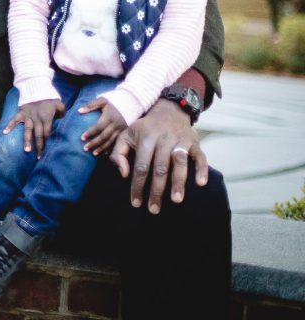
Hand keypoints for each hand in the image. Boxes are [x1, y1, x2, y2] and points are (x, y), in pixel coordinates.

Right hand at [3, 99, 63, 157]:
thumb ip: (62, 113)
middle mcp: (37, 119)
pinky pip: (14, 120)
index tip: (47, 151)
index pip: (47, 132)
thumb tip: (63, 121)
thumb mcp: (59, 104)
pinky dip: (9, 125)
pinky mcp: (21, 113)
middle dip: (39, 146)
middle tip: (38, 157)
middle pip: (38, 134)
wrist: (37, 88)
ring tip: (26, 150)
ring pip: (27, 130)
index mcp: (47, 118)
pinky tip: (5, 132)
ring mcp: (28, 116)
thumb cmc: (49, 98)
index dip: (47, 142)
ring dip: (27, 140)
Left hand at [78, 97, 126, 155]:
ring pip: (111, 141)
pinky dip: (111, 148)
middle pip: (104, 136)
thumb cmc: (114, 101)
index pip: (98, 127)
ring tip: (93, 153)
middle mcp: (116, 124)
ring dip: (102, 148)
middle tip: (85, 148)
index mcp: (110, 116)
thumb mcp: (103, 100)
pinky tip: (104, 153)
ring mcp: (122, 129)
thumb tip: (79, 111)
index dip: (90, 133)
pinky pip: (117, 142)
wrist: (132, 102)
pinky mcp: (125, 132)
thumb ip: (91, 105)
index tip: (82, 138)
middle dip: (94, 143)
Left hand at [110, 98, 208, 213]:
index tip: (136, 203)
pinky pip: (200, 156)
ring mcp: (180, 141)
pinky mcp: (194, 143)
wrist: (168, 110)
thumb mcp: (125, 135)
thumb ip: (118, 154)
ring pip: (180, 162)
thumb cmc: (143, 129)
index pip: (140, 166)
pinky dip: (201, 169)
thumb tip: (124, 174)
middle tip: (154, 209)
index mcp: (145, 138)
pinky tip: (200, 184)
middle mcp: (163, 139)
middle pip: (160, 168)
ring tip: (176, 200)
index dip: (137, 185)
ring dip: (178, 182)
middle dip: (156, 190)